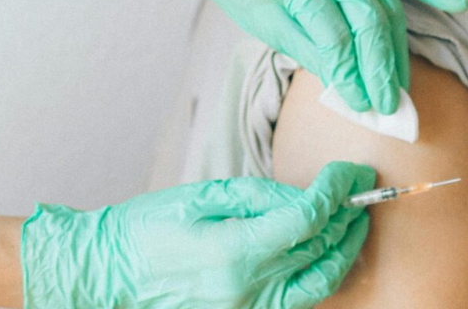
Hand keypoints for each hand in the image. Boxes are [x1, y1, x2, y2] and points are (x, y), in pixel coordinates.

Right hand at [21, 162, 376, 308]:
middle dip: (346, 215)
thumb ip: (253, 194)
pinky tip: (324, 252)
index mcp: (232, 252)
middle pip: (319, 250)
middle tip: (359, 188)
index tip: (349, 171)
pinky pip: (298, 299)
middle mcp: (247, 288)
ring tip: (352, 220)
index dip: (335, 191)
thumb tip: (298, 195)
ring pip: (319, 282)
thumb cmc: (143, 228)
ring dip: (343, 249)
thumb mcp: (197, 195)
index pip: (306, 219)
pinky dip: (320, 274)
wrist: (109, 270)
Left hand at [146, 0, 467, 114]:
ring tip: (399, 85)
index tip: (361, 105)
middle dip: (381, 67)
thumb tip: (346, 85)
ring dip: (397, 47)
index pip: (336, 36)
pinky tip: (458, 3)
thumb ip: (307, 50)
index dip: (350, 74)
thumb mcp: (264, 24)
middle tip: (388, 105)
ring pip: (386, 4)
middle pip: (369, 21)